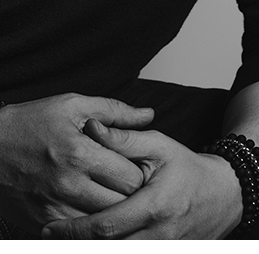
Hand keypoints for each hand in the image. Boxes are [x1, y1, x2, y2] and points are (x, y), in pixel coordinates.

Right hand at [0, 92, 153, 229]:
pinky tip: (89, 207)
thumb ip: (115, 111)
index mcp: (80, 153)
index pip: (130, 176)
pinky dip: (88, 224)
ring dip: (111, 212)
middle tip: (129, 185)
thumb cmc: (30, 122)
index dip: (140, 173)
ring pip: (101, 224)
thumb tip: (148, 115)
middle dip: (130, 196)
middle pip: (120, 205)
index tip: (139, 168)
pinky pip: (78, 234)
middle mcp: (68, 184)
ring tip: (112, 196)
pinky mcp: (42, 222)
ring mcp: (54, 208)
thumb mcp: (72, 105)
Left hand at [42, 120, 243, 238]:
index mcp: (157, 206)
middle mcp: (161, 235)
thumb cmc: (188, 168)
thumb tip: (91, 127)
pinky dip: (114, 251)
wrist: (225, 194)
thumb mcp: (159, 146)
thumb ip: (124, 140)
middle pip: (111, 250)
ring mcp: (166, 251)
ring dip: (92, 251)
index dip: (76, 231)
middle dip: (76, 247)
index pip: (109, 227)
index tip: (49, 229)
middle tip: (48, 238)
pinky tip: (93, 245)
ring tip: (65, 243)